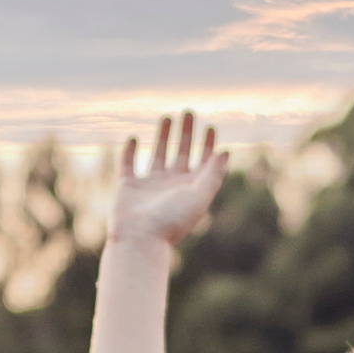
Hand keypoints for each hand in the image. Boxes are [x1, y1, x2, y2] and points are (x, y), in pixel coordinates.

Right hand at [106, 110, 229, 246]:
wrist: (140, 240)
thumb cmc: (172, 222)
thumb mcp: (199, 197)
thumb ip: (212, 174)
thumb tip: (225, 152)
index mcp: (190, 189)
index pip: (203, 162)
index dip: (208, 145)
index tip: (210, 126)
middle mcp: (171, 185)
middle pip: (181, 153)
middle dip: (186, 133)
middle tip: (188, 112)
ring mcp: (149, 186)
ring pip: (157, 154)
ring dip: (162, 136)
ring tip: (166, 116)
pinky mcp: (127, 187)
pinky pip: (128, 165)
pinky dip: (129, 151)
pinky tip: (133, 137)